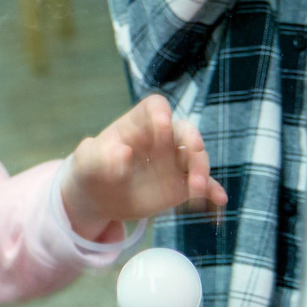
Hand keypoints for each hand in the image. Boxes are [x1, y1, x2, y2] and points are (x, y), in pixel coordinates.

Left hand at [62, 92, 225, 239]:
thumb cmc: (91, 170)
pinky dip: (212, 190)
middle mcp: (161, 139)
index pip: (155, 108)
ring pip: (196, 158)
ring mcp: (174, 162)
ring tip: (196, 187)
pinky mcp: (181, 185)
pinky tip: (219, 199)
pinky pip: (202, 185)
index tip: (162, 125)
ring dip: (201, 169)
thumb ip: (100, 156)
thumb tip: (122, 153)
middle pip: (184, 130)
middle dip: (192, 138)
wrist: (98, 198)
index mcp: (137, 125)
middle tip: (194, 150)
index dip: (161, 113)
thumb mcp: (87, 163)